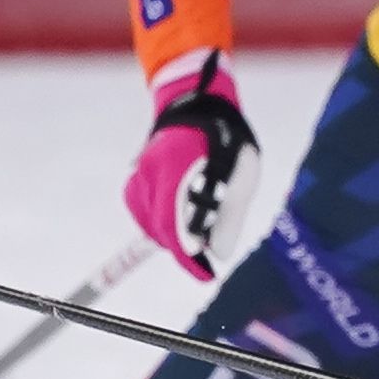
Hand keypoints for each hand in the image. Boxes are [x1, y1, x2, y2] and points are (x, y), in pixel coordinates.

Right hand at [125, 50, 261, 271]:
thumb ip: (230, 214)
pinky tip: (178, 223)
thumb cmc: (228, 138)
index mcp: (177, 165)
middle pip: (159, 227)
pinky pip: (142, 210)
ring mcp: (140, 171)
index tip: (204, 274)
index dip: (187, 256)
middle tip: (205, 262)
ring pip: (148, 221)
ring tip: (195, 239)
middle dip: (182, 249)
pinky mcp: (136, 176)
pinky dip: (159, 222)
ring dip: (170, 236)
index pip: (173, 223)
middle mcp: (150, 169)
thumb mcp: (242, 173)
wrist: (199, 104)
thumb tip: (217, 254)